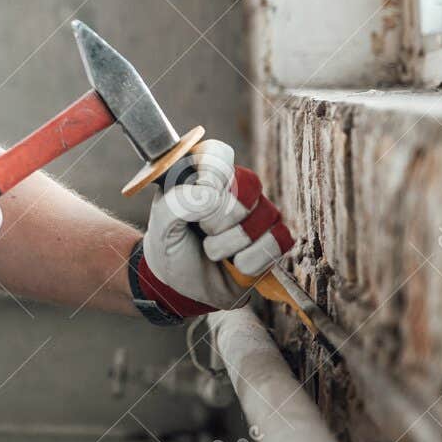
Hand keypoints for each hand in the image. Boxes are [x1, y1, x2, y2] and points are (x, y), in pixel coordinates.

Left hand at [135, 139, 294, 317]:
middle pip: (248, 183)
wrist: (182, 288)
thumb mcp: (161, 225)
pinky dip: (254, 258)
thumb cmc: (170, 248)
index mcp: (203, 174)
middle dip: (220, 216)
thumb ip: (177, 203)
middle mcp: (234, 188)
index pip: (219, 153)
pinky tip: (236, 264)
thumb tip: (213, 196)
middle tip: (202, 230)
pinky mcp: (273, 239)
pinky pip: (280, 239)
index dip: (214, 174)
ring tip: (213, 251)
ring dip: (232, 242)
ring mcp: (257, 213)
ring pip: (265, 214)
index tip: (200, 198)